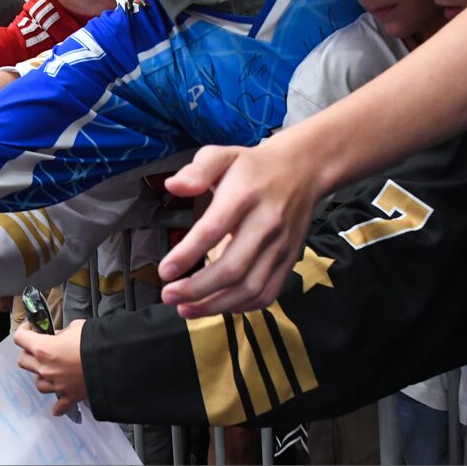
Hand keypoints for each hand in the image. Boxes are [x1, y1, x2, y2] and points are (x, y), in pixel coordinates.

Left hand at [14, 319, 86, 416]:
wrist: (112, 361)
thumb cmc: (92, 340)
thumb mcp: (75, 327)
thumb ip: (61, 333)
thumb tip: (58, 337)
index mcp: (43, 349)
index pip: (19, 339)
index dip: (24, 331)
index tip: (32, 328)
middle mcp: (44, 369)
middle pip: (23, 361)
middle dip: (29, 352)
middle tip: (40, 348)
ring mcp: (55, 385)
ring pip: (37, 382)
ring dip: (41, 375)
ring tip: (52, 370)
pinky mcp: (68, 397)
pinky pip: (58, 406)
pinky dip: (57, 405)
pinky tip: (59, 402)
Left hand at [156, 140, 320, 316]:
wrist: (302, 171)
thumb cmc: (251, 167)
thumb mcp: (221, 156)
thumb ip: (196, 170)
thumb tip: (173, 186)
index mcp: (244, 196)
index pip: (213, 230)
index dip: (187, 254)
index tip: (164, 272)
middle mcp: (266, 224)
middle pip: (233, 268)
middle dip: (197, 289)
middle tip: (169, 296)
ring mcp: (281, 246)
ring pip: (251, 288)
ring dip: (216, 305)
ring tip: (186, 309)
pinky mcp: (289, 261)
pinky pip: (267, 293)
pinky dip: (242, 307)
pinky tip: (217, 306)